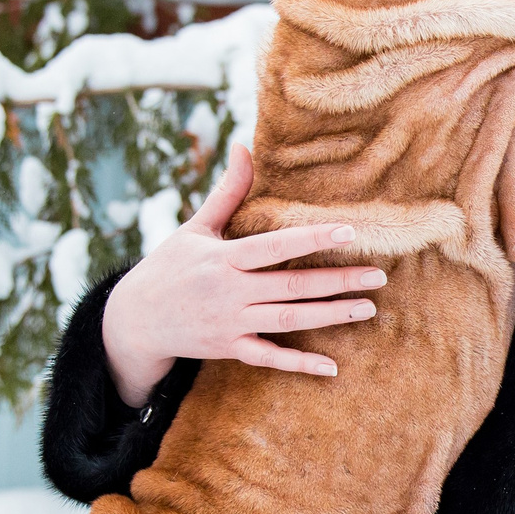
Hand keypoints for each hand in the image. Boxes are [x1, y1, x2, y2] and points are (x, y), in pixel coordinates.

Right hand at [99, 144, 383, 404]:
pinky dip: (299, 364)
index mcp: (223, 258)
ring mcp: (230, 323)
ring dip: (330, 316)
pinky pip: (269, 357)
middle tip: (379, 276)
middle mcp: (229, 291)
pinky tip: (332, 367)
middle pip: (292, 286)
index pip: (275, 245)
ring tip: (368, 308)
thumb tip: (244, 146)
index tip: (349, 231)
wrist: (135, 320)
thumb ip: (228, 192)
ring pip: (288, 321)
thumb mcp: (195, 227)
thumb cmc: (169, 266)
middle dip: (337, 281)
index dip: (312, 238)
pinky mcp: (229, 349)